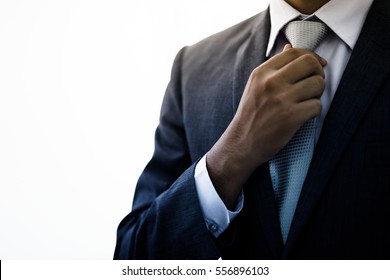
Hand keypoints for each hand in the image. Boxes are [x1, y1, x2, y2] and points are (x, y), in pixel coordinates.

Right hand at [207, 45, 326, 207]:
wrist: (241, 144)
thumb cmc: (250, 115)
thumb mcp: (255, 86)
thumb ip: (273, 67)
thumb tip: (290, 47)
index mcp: (261, 73)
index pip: (294, 52)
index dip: (311, 56)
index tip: (316, 66)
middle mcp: (270, 83)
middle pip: (310, 63)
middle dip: (318, 73)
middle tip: (314, 84)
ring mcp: (281, 100)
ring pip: (317, 84)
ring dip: (317, 93)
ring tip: (307, 101)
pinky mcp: (291, 117)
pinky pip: (317, 106)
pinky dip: (314, 111)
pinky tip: (304, 115)